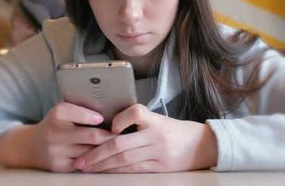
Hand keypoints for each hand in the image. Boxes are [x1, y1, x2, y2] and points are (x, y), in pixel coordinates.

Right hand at [0, 102, 114, 171]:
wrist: (31, 146)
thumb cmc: (55, 125)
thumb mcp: (62, 112)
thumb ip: (81, 110)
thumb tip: (109, 113)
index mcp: (57, 114)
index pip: (80, 113)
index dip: (94, 117)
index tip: (104, 119)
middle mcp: (55, 133)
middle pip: (91, 136)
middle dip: (109, 136)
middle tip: (123, 135)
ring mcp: (56, 152)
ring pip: (90, 152)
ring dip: (105, 150)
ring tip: (119, 145)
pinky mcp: (60, 166)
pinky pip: (85, 164)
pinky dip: (96, 160)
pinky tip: (105, 157)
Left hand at [73, 104, 217, 172]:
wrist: (202, 145)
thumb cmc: (176, 130)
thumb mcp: (160, 120)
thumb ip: (139, 122)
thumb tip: (110, 126)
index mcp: (155, 121)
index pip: (135, 114)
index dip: (120, 120)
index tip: (109, 127)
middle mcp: (156, 137)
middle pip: (121, 144)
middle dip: (97, 153)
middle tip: (81, 159)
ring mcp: (158, 154)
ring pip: (124, 160)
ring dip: (103, 165)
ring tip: (87, 167)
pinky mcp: (159, 167)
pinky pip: (133, 170)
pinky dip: (117, 170)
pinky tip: (105, 171)